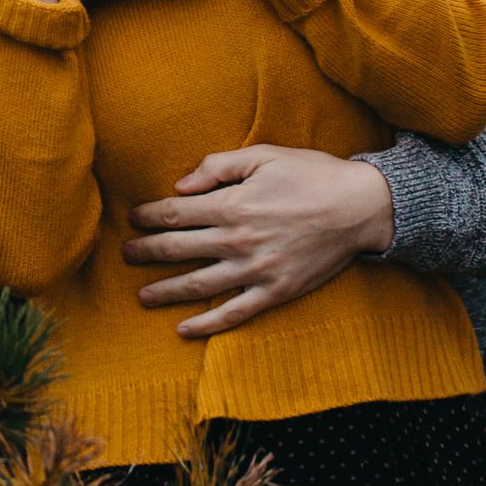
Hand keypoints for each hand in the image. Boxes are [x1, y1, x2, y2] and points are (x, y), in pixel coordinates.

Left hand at [121, 146, 396, 336]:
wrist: (360, 207)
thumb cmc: (312, 175)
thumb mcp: (264, 155)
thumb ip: (218, 167)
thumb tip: (181, 185)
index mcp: (231, 205)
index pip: (175, 213)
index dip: (149, 216)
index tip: (132, 219)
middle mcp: (237, 241)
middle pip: (177, 250)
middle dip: (146, 253)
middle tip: (126, 256)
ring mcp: (255, 271)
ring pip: (197, 285)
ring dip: (165, 292)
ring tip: (142, 296)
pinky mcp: (274, 292)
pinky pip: (233, 313)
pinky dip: (206, 325)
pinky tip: (184, 330)